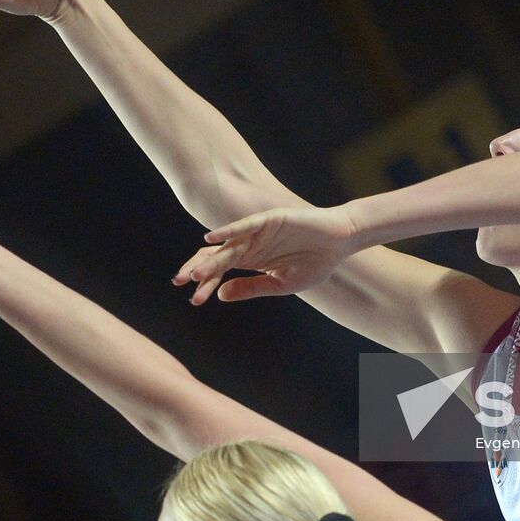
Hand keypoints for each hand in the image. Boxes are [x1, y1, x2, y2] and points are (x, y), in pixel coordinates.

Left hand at [173, 205, 359, 304]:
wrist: (340, 243)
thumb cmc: (315, 263)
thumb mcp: (281, 283)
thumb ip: (251, 287)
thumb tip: (220, 295)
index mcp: (252, 261)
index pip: (221, 271)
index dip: (206, 284)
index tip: (193, 300)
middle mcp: (250, 245)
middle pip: (217, 257)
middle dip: (198, 270)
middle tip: (180, 282)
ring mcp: (258, 232)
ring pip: (227, 245)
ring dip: (210, 258)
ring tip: (193, 273)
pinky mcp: (269, 220)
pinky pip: (244, 226)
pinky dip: (227, 230)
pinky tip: (211, 238)